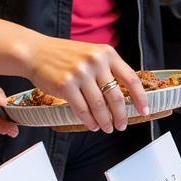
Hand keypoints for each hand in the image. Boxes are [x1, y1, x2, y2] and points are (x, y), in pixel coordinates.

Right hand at [19, 37, 149, 132]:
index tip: (144, 110)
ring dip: (105, 121)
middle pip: (116, 96)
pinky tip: (93, 125)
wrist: (36, 52)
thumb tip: (125, 94)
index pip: (131, 78)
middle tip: (122, 125)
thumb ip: (108, 69)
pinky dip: (89, 121)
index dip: (140, 97)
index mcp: (107, 53)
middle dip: (121, 115)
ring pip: (99, 105)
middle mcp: (96, 62)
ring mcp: (80, 73)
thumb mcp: (92, 54)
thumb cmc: (65, 55)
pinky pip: (82, 109)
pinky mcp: (65, 85)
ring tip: (107, 128)